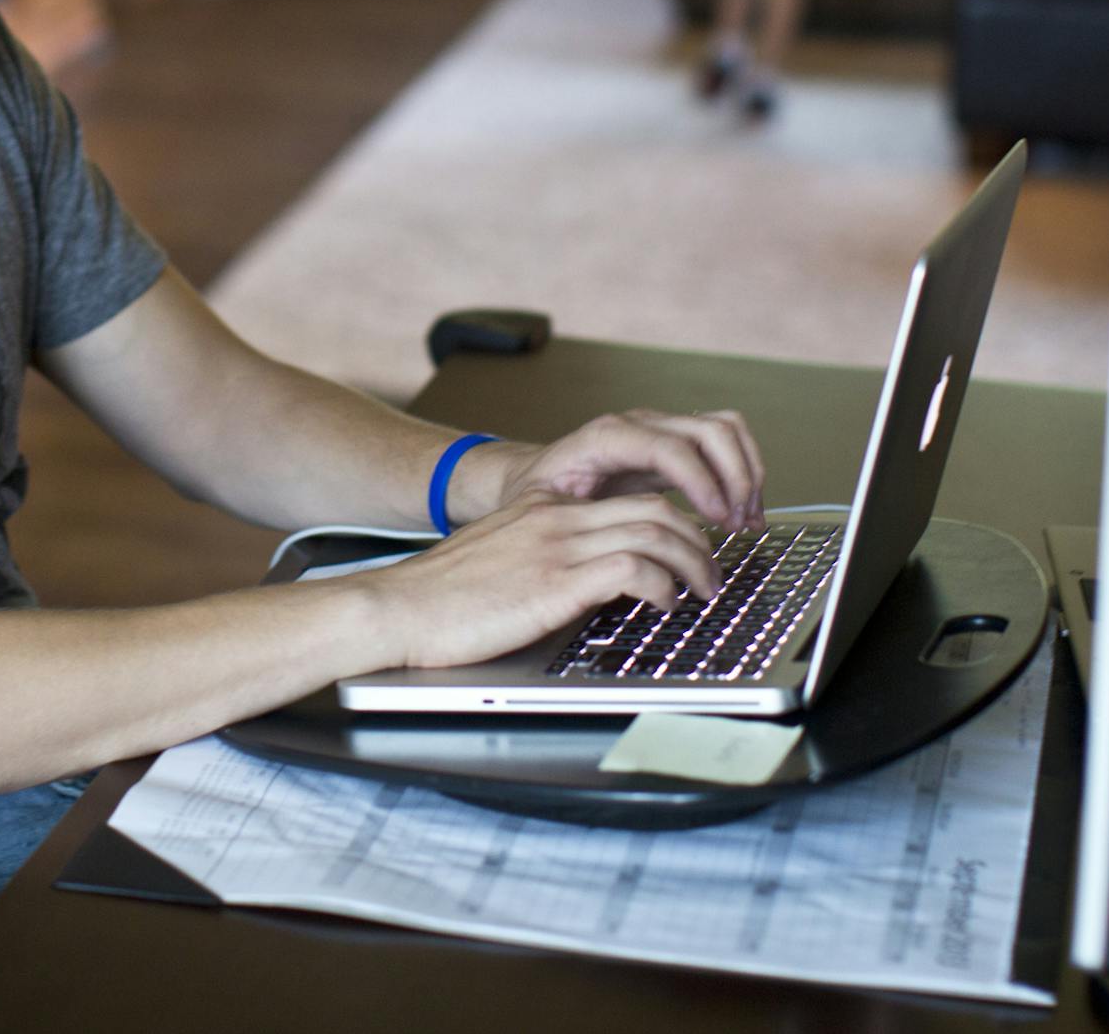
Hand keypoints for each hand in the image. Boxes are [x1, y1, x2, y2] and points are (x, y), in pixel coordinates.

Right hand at [362, 489, 721, 670]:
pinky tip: (665, 604)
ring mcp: (557, 546)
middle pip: (656, 509)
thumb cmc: (440, 600)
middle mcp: (555, 518)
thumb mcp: (499, 562)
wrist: (396, 608)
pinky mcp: (555, 581)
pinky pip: (634, 568)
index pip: (629, 499)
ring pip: (657, 532)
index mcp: (542, 510)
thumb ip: (542, 560)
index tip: (690, 551)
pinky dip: (663, 585)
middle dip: (700, 541)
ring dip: (695, 564)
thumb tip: (586, 587)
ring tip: (704, 592)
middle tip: (712, 575)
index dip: (674, 524)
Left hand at [486, 409, 765, 534]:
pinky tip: (742, 511)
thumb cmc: (537, 495)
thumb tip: (613, 545)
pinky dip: (744, 472)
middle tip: (737, 524)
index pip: (670, 447)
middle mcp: (641, 424)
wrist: (535, 476)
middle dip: (734, 478)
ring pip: (726, 430)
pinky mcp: (677, 444)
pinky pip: (724, 443)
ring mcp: (662, 429)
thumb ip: (577, 518)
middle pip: (710, 431)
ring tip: (747, 519)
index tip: (718, 519)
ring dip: (747, 473)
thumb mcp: (545, 506)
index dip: (701, 481)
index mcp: (608, 437)